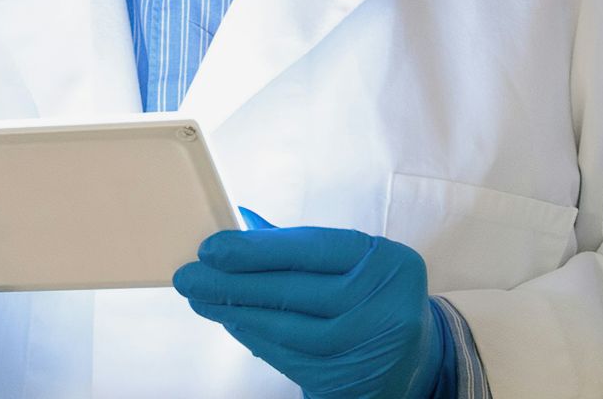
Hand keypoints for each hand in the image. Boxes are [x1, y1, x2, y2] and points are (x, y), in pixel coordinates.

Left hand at [173, 211, 445, 398]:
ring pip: (287, 328)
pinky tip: (230, 321)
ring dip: (236, 313)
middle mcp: (385, 305)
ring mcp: (368, 347)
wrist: (414, 362)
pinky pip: (288, 357)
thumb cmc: (372, 299)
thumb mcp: (356, 264)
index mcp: (388, 263)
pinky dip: (254, 338)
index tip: (211, 249)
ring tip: (200, 298)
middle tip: (189, 276)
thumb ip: (302, 245)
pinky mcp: (348, 380)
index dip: (258, 249)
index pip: (313, 248)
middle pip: (294, 290)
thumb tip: (242, 221)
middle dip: (233, 282)